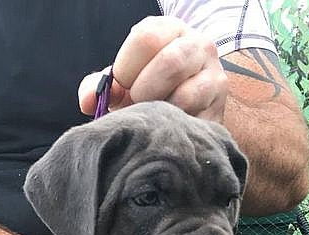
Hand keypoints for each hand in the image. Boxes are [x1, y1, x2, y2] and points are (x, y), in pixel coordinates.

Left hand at [78, 16, 226, 122]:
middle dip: (144, 91)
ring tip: (153, 118)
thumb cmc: (150, 92)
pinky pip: (195, 121)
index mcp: (171, 30)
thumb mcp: (125, 83)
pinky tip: (167, 129)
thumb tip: (89, 100)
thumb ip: (101, 86)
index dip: (126, 67)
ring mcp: (215, 77)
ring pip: (185, 95)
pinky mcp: (220, 109)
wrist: (186, 115)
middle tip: (137, 106)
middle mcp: (199, 45)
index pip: (146, 37)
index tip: (121, 87)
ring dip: (160, 113)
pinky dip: (174, 129)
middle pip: (170, 63)